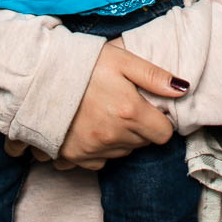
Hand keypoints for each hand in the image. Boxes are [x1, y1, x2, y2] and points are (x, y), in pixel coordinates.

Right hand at [56, 40, 189, 169]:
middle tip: (124, 104)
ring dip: (120, 138)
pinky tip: (90, 128)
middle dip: (140, 126)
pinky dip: (99, 149)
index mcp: (130, 112)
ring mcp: (92, 150)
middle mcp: (114, 137)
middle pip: (142, 143)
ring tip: (105, 113)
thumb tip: (183, 89)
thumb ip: (154, 76)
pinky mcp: (73, 157)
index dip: (159, 120)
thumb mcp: (122, 60)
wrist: (39, 75)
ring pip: (122, 153)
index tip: (148, 107)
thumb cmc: (83, 63)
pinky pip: (98, 162)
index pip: (163, 134)